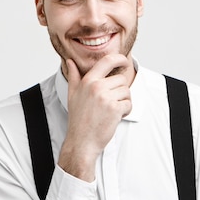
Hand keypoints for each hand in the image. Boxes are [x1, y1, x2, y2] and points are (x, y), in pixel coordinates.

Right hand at [58, 54, 131, 181]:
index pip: (107, 61)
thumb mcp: (73, 95)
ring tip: (111, 111)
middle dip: (120, 91)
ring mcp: (106, 98)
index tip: (124, 61)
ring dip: (123, 101)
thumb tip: (70, 62)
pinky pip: (129, 104)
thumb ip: (74, 77)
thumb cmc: (78, 119)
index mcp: (88, 81)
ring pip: (127, 92)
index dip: (119, 58)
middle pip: (121, 79)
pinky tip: (115, 117)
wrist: (81, 141)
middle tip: (111, 103)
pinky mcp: (114, 109)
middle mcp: (97, 87)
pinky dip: (125, 111)